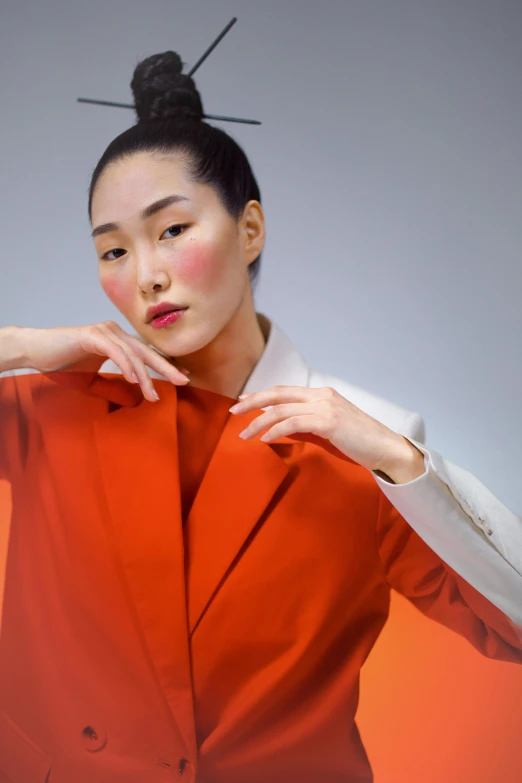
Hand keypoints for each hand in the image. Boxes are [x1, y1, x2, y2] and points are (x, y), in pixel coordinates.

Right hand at [16, 322, 188, 402]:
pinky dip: (126, 365)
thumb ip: (112, 389)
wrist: (36, 352)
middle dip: (166, 367)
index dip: (165, 365)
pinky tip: (134, 379)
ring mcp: (105, 332)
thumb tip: (133, 401)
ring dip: (144, 376)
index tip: (183, 377)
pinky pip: (115, 351)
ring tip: (153, 395)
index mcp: (118, 341)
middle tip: (184, 381)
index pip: (146, 354)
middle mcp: (115, 333)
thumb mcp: (92, 383)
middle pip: (146, 352)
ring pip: (133, 355)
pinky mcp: (92, 335)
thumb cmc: (61, 365)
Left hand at [229, 385, 425, 483]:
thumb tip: (281, 429)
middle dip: (252, 403)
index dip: (261, 395)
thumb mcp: (327, 431)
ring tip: (245, 435)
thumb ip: (305, 426)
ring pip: (282, 410)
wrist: (385, 449)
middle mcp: (322, 395)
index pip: (284, 391)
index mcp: (322, 394)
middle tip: (233, 413)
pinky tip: (265, 439)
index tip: (242, 402)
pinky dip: (275, 431)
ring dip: (259, 422)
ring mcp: (325, 407)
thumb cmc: (357, 443)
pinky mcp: (328, 422)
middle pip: (278, 395)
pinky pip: (293, 424)